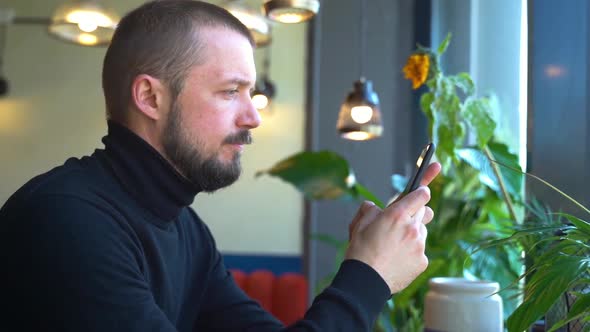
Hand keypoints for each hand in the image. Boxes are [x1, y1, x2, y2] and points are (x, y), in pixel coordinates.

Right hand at [345, 162, 440, 293]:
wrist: (366, 281)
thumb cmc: (361, 251)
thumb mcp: (359, 223)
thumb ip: (370, 209)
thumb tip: (375, 206)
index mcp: (397, 214)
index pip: (421, 194)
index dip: (421, 192)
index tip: (423, 191)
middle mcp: (412, 227)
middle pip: (424, 212)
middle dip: (415, 213)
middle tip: (402, 222)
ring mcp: (419, 245)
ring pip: (422, 232)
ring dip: (413, 234)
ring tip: (394, 246)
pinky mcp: (422, 261)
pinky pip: (420, 251)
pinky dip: (412, 253)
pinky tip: (397, 259)